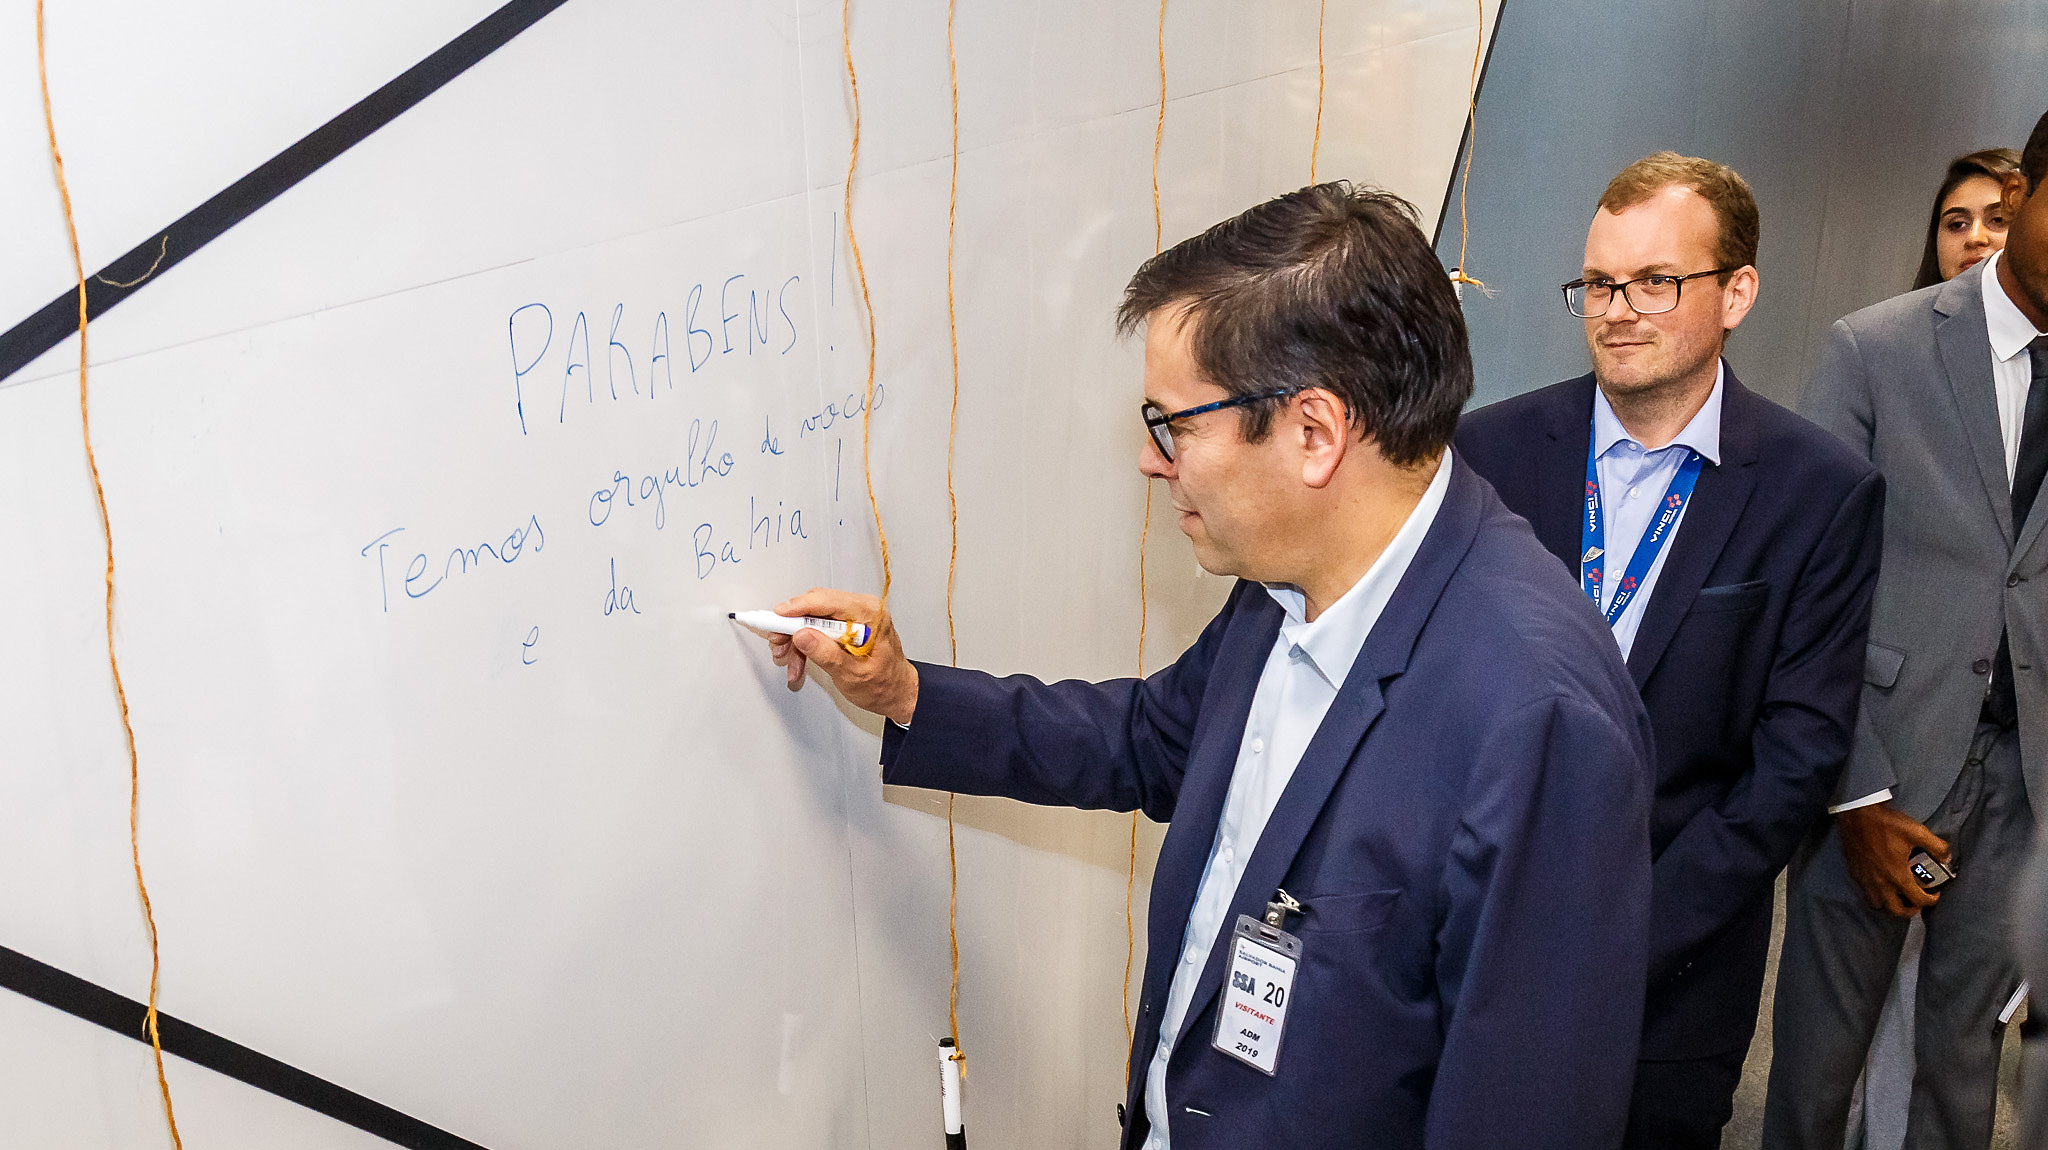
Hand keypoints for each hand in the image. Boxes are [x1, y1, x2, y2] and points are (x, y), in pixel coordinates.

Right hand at [753, 588, 918, 725]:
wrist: (895, 693)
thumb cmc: (884, 684)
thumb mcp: (853, 674)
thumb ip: (827, 653)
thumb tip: (803, 635)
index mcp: (869, 615)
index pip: (828, 601)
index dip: (799, 607)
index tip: (778, 615)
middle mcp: (861, 610)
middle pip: (815, 607)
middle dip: (792, 628)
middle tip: (779, 645)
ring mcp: (852, 617)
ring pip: (812, 619)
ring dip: (796, 640)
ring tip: (790, 662)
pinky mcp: (844, 626)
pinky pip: (817, 628)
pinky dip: (805, 644)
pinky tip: (799, 663)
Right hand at [1836, 802, 1950, 916]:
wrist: (1856, 815)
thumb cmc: (1886, 824)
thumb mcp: (1917, 832)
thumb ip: (1937, 846)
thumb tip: (1947, 858)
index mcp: (1898, 876)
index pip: (1918, 900)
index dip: (1931, 901)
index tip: (1935, 894)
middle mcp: (1881, 883)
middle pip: (1895, 911)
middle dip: (1909, 911)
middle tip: (1916, 901)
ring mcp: (1865, 880)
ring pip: (1877, 905)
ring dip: (1889, 904)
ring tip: (1896, 895)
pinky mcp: (1855, 873)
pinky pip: (1865, 892)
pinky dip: (1875, 894)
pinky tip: (1880, 882)